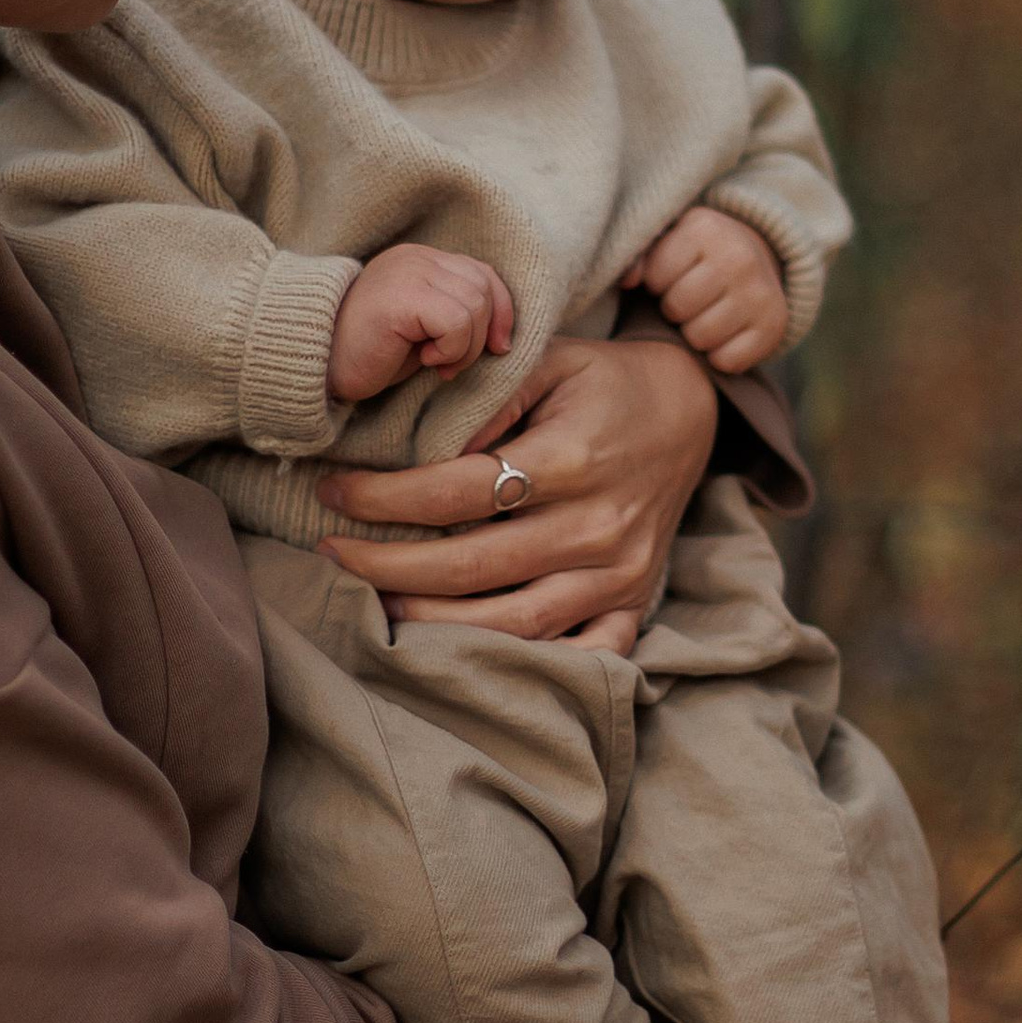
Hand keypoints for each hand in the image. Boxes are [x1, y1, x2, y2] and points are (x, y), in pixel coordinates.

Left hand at [316, 332, 718, 650]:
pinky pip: (573, 654)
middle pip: (470, 567)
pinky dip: (519, 664)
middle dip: (386, 567)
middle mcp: (596, 526)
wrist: (690, 409)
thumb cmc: (602, 381)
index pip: (456, 493)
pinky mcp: (631, 603)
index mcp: (572, 459)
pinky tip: (462, 654)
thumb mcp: (550, 358)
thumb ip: (487, 393)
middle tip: (331, 554)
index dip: (383, 499)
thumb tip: (418, 439)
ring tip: (379, 605)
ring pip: (512, 625)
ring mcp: (617, 574)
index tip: (334, 493)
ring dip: (434, 623)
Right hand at [328, 243, 516, 403]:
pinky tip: (424, 360)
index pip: (483, 273)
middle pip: (483, 288)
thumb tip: (502, 338)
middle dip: (479, 335)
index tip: (497, 347)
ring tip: (435, 362)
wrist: (317, 364)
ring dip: (464, 346)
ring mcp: (408, 272)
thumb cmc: (369, 353)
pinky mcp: (402, 296)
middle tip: (449, 364)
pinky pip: (456, 321)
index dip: (501, 311)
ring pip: (474, 304)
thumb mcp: (423, 331)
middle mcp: (417, 258)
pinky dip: (451, 349)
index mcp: (422, 260)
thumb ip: (456, 317)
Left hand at [624, 205, 788, 375]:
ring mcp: (760, 293)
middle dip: (675, 309)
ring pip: (699, 338)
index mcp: (706, 228)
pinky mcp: (775, 326)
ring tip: (705, 314)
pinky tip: (725, 334)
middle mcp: (739, 257)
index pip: (654, 278)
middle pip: (677, 309)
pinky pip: (727, 361)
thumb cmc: (697, 255)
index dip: (657, 283)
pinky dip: (720, 356)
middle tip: (690, 298)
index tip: (673, 275)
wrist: (758, 260)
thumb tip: (628, 280)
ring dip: (695, 333)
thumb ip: (637, 256)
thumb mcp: (667, 241)